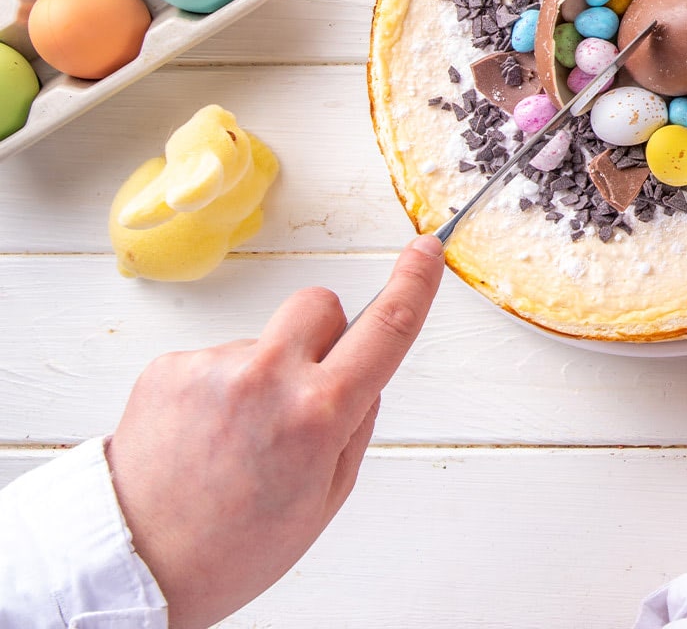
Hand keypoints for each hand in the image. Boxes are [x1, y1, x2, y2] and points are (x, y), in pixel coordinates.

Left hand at [105, 235, 445, 628]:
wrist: (133, 564)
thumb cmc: (234, 549)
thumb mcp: (324, 499)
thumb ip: (354, 428)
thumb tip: (364, 377)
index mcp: (318, 414)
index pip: (385, 329)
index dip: (414, 283)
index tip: (426, 249)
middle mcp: (267, 377)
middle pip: (320, 305)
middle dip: (325, 335)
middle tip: (305, 391)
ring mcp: (213, 367)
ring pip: (263, 342)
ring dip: (261, 376)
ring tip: (231, 442)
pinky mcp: (169, 367)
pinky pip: (215, 360)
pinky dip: (216, 392)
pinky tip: (199, 438)